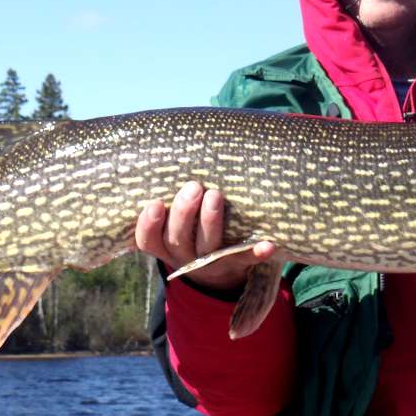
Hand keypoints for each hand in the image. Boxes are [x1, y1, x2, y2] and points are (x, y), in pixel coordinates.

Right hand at [134, 181, 277, 291]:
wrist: (217, 268)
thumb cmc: (190, 225)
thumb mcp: (172, 216)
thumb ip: (168, 193)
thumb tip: (173, 147)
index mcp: (164, 244)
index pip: (147, 240)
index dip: (149, 224)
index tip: (155, 203)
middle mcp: (183, 255)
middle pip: (178, 239)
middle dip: (184, 213)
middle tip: (193, 187)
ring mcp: (210, 262)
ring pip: (207, 247)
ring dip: (210, 222)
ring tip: (215, 195)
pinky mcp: (236, 263)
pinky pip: (245, 259)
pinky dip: (256, 252)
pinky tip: (268, 244)